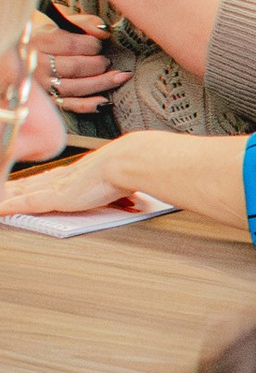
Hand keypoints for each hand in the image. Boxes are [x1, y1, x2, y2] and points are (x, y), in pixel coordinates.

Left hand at [2, 144, 139, 215]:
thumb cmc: (126, 166)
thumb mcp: (115, 175)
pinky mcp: (55, 197)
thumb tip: (124, 185)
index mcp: (75, 172)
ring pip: (23, 191)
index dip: (30, 182)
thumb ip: (112, 182)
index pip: (45, 178)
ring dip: (7, 194)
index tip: (18, 184)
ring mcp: (56, 186)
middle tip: (1, 189)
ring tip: (0, 200)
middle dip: (12, 187)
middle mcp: (61, 177)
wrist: (125, 162)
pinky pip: (25, 203)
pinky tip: (0, 210)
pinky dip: (9, 207)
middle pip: (29, 183)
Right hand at [32, 8, 129, 108]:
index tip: (99, 45)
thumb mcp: (64, 22)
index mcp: (39, 41)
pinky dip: (88, 105)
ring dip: (101, 83)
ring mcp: (41, 84)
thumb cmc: (53, 34)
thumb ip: (86, 23)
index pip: (71, 45)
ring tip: (120, 77)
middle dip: (99, 65)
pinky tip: (106, 102)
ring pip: (74, 88)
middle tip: (108, 61)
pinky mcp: (48, 100)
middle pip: (75, 67)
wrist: (28, 51)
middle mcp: (37, 64)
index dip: (92, 46)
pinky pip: (68, 105)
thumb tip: (105, 31)